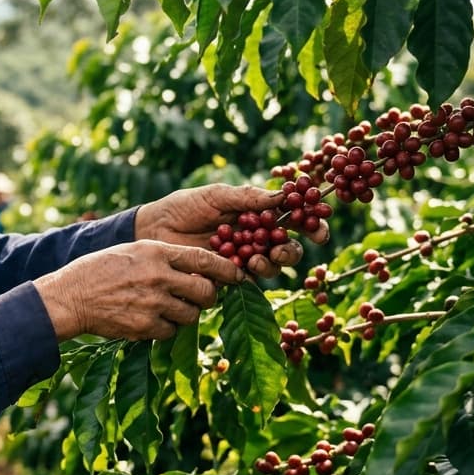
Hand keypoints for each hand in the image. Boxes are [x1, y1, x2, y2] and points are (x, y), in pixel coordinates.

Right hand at [34, 240, 242, 341]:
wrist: (71, 296)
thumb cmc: (100, 270)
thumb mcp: (133, 251)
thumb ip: (164, 258)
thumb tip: (197, 269)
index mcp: (157, 252)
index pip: (205, 259)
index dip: (226, 269)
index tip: (237, 275)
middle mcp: (159, 276)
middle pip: (206, 291)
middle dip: (208, 296)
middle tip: (201, 297)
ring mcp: (153, 303)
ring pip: (192, 315)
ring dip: (185, 314)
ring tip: (167, 309)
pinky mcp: (145, 326)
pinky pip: (171, 332)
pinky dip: (165, 329)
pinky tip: (149, 320)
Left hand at [134, 184, 328, 277]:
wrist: (153, 228)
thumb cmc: (183, 206)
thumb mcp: (215, 195)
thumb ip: (246, 198)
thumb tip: (282, 197)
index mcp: (256, 214)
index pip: (292, 218)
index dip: (310, 223)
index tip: (320, 228)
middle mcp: (255, 238)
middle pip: (287, 247)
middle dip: (292, 250)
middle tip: (284, 249)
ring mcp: (242, 258)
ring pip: (272, 265)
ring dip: (271, 262)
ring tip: (256, 256)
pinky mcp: (227, 275)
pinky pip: (248, 279)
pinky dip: (251, 272)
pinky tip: (243, 264)